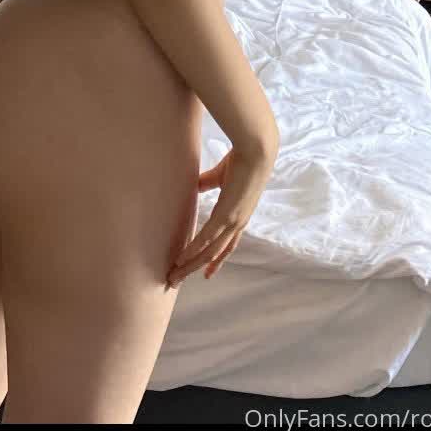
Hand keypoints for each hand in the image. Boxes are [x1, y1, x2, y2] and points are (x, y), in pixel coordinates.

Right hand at [166, 133, 278, 287]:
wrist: (256, 151)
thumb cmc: (242, 159)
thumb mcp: (222, 175)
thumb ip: (209, 182)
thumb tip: (195, 184)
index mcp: (239, 215)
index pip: (228, 245)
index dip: (217, 260)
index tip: (207, 274)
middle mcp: (237, 224)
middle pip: (215, 253)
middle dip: (195, 268)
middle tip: (178, 280)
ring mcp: (232, 222)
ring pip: (209, 252)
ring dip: (190, 265)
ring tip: (174, 276)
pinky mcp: (226, 216)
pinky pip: (205, 239)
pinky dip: (192, 251)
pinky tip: (180, 259)